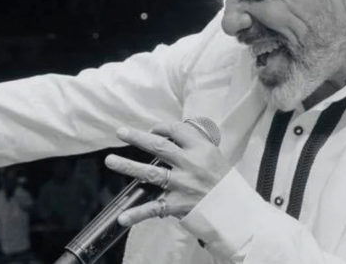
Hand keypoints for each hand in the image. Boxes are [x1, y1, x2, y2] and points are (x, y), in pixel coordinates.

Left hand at [104, 122, 232, 226]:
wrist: (235, 210)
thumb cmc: (222, 180)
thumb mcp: (214, 155)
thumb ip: (194, 143)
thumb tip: (169, 132)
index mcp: (201, 149)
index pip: (176, 131)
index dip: (161, 128)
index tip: (152, 130)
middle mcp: (190, 165)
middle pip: (159, 146)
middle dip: (137, 138)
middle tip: (120, 132)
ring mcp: (182, 185)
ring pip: (151, 173)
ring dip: (128, 166)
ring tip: (110, 160)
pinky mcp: (177, 205)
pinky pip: (154, 209)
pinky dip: (137, 214)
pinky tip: (123, 217)